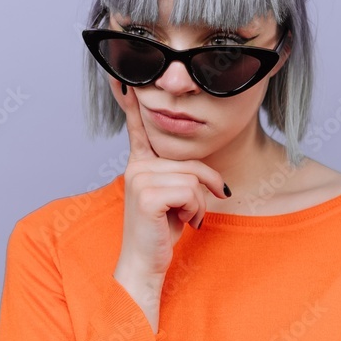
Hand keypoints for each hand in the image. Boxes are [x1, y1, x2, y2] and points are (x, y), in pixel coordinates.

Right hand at [115, 82, 229, 283]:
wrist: (145, 264)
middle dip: (205, 188)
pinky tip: (182, 223)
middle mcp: (136, 166)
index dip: (132, 100)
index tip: (123, 76)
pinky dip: (195, 211)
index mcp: (139, 163)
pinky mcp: (147, 194)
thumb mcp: (175, 197)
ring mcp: (139, 178)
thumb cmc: (162, 232)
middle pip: (190, 162)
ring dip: (199, 205)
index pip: (139, 126)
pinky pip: (190, 192)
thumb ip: (184, 177)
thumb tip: (217, 180)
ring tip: (183, 219)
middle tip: (194, 213)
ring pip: (193, 179)